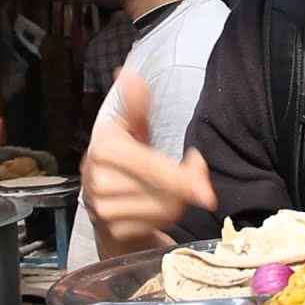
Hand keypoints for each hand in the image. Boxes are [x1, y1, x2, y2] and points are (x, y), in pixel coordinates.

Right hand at [82, 70, 216, 247]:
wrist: (102, 202)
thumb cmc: (124, 158)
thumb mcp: (130, 127)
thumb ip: (136, 105)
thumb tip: (128, 73)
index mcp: (105, 148)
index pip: (152, 166)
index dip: (183, 177)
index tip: (205, 189)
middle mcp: (99, 180)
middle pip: (165, 192)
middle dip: (185, 187)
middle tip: (190, 177)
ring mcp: (104, 209)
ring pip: (164, 210)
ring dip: (176, 202)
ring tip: (165, 191)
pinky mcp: (113, 231)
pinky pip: (156, 226)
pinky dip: (163, 218)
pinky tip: (155, 207)